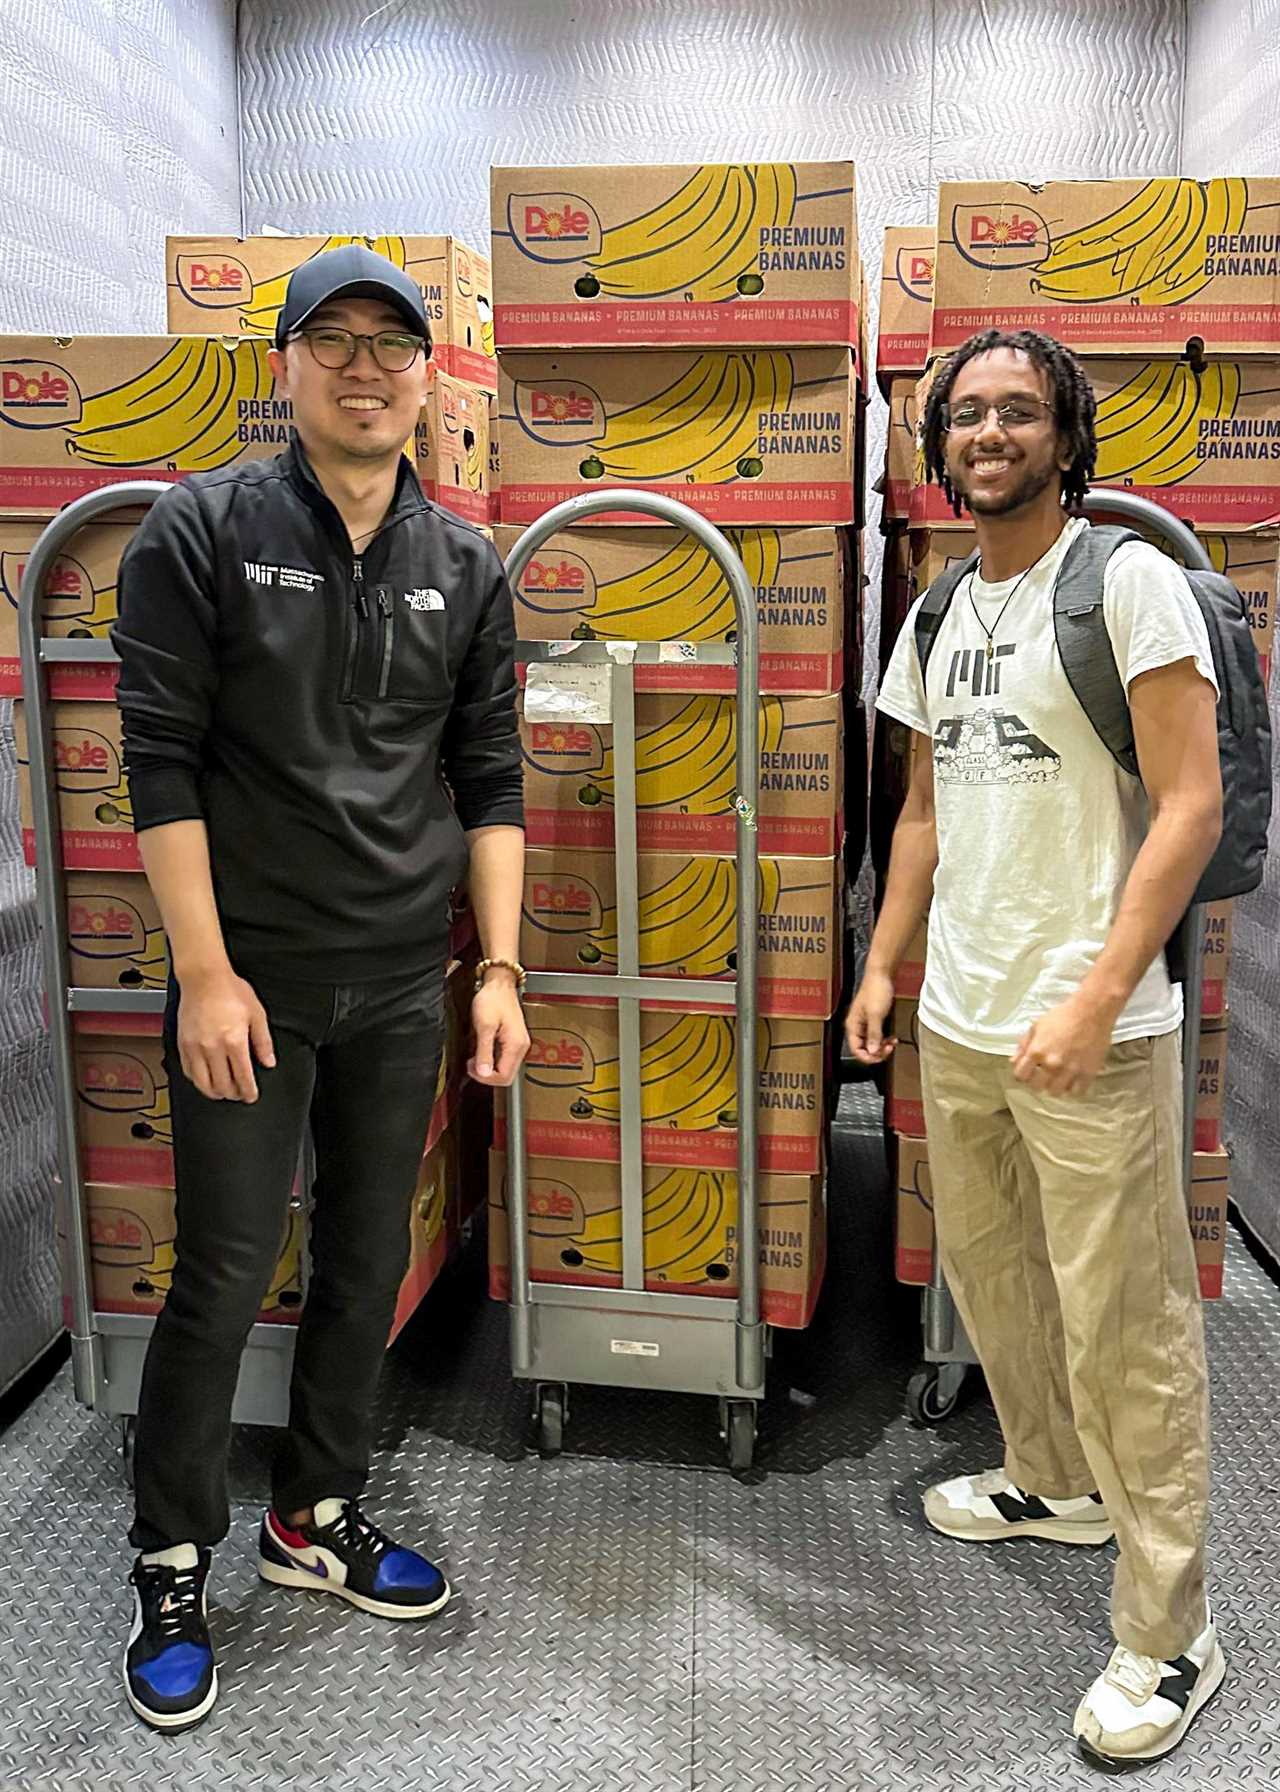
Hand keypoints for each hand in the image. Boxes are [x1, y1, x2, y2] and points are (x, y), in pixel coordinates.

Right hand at [177, 968, 275, 1102]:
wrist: (204, 978)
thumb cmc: (230, 991)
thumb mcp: (257, 1014)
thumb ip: (263, 1042)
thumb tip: (268, 1062)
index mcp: (234, 1041)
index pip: (242, 1077)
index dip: (248, 1091)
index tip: (251, 1096)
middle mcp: (212, 1047)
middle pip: (222, 1085)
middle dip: (233, 1094)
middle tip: (239, 1094)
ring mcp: (195, 1047)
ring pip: (203, 1083)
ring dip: (214, 1092)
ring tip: (223, 1091)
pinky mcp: (182, 1044)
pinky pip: (188, 1071)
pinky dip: (198, 1081)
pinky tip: (205, 1079)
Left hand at [468, 974, 529, 1086]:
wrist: (499, 984)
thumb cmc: (492, 1000)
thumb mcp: (484, 1026)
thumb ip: (484, 1052)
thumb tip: (483, 1073)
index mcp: (516, 1045)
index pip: (505, 1077)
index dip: (486, 1078)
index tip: (472, 1069)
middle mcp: (521, 1047)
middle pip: (506, 1076)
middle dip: (487, 1074)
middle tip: (471, 1065)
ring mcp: (518, 1043)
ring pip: (505, 1068)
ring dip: (488, 1067)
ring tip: (474, 1057)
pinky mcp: (514, 1040)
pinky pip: (504, 1058)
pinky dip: (491, 1059)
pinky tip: (481, 1050)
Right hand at [844, 969, 897, 1065]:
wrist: (881, 974)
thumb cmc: (875, 989)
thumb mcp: (875, 1014)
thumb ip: (874, 1034)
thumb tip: (873, 1051)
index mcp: (852, 1025)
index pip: (856, 1050)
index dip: (868, 1057)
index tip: (880, 1057)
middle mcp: (856, 1026)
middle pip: (864, 1048)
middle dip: (877, 1052)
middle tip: (888, 1049)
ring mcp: (865, 1023)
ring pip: (871, 1043)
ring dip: (882, 1046)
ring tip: (891, 1044)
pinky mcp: (872, 1019)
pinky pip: (877, 1035)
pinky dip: (884, 1039)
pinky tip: (892, 1038)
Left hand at [1011, 994, 1114, 1096]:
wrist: (1091, 1012)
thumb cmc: (1062, 1016)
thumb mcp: (1037, 1026)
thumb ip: (1023, 1045)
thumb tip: (1013, 1062)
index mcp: (1037, 1051)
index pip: (1020, 1076)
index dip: (1022, 1074)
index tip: (1028, 1071)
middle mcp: (1052, 1064)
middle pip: (1037, 1087)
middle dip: (1037, 1081)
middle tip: (1043, 1075)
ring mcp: (1070, 1070)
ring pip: (1055, 1092)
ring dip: (1054, 1086)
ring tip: (1058, 1077)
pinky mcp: (1088, 1073)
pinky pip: (1076, 1092)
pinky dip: (1073, 1088)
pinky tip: (1072, 1079)